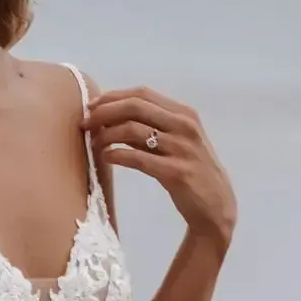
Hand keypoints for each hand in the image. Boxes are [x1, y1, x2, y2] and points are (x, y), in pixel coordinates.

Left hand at [83, 87, 236, 252]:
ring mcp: (182, 148)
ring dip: (106, 135)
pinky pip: (138, 158)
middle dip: (104, 112)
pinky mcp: (176, 172)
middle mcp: (185, 125)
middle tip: (85, 123)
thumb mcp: (175, 143)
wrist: (215, 206)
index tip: (92, 107)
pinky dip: (117, 155)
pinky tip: (106, 157)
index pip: (142, 94)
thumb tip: (109, 118)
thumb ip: (149, 129)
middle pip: (135, 106)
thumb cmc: (191, 172)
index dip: (113, 97)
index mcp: (184, 113)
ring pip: (133, 130)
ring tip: (93, 144)